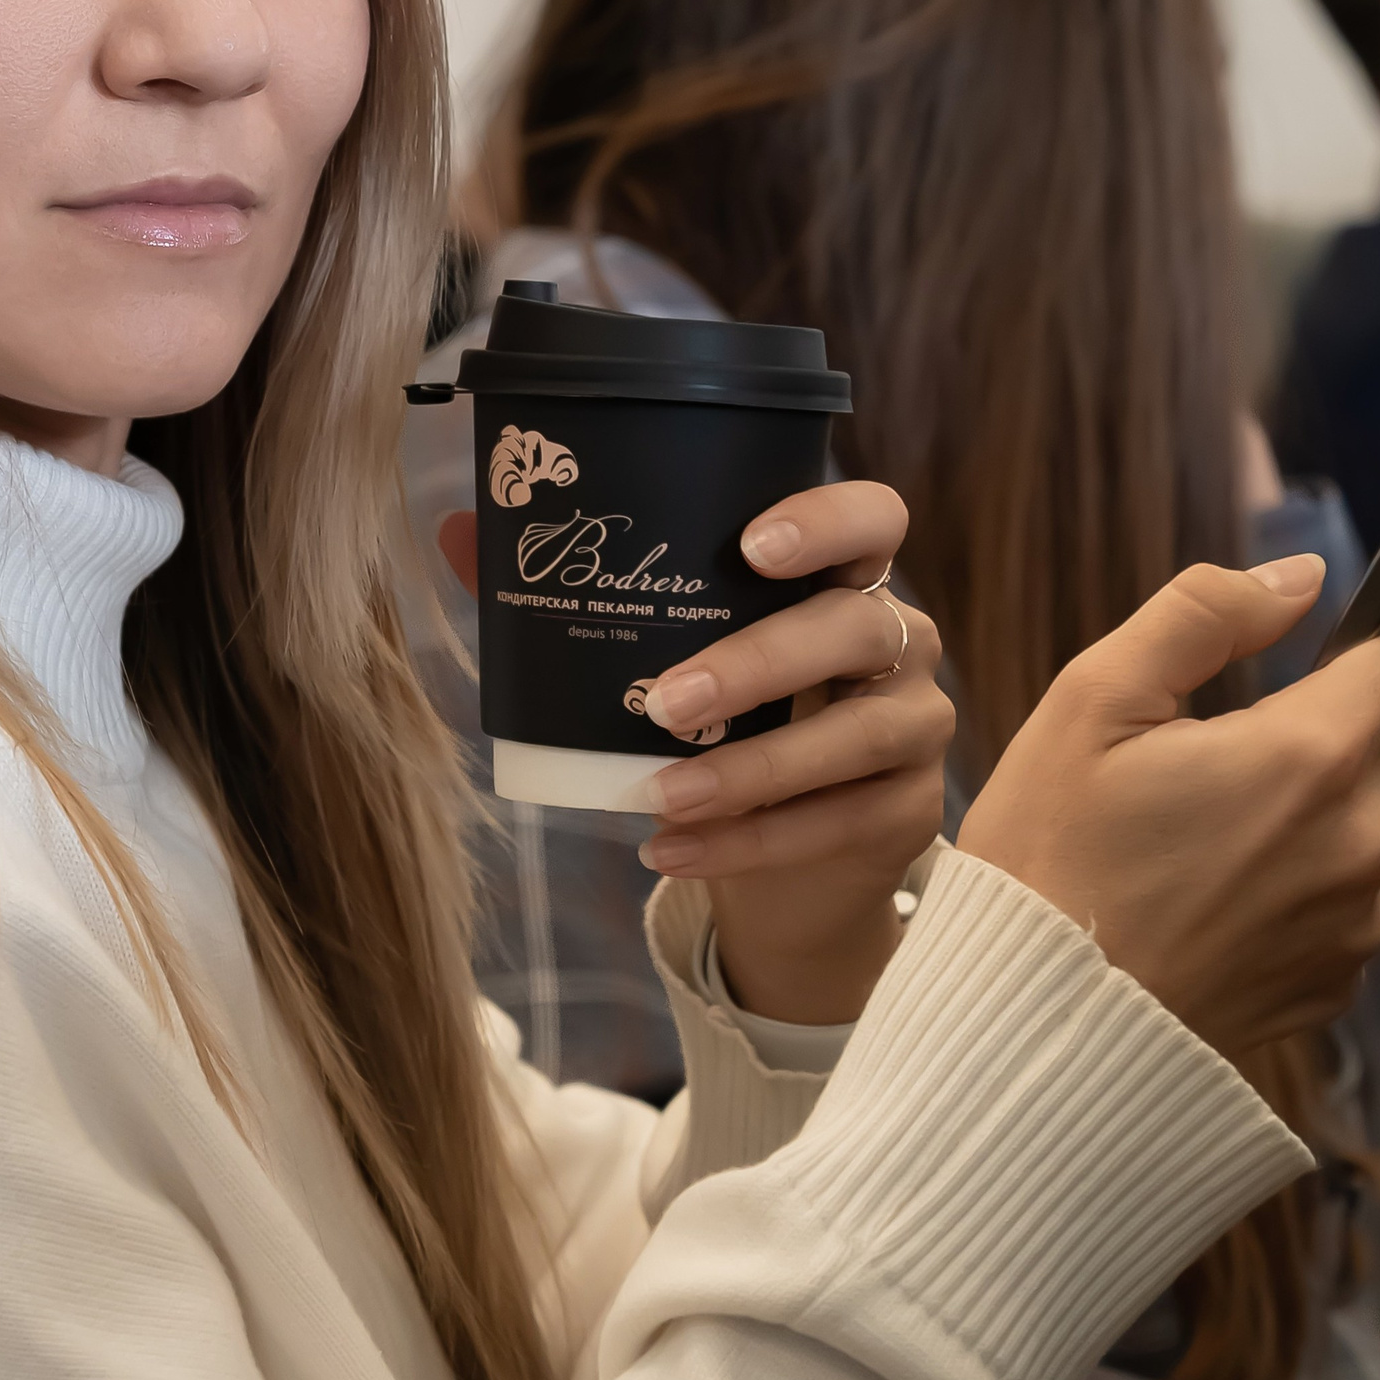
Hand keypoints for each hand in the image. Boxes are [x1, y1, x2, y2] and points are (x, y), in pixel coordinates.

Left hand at [437, 482, 951, 1024]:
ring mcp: (917, 729)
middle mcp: (901, 642)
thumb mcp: (670, 655)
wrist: (792, 860)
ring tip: (657, 793)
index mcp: (847, 578)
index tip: (752, 546)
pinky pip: (837, 824)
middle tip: (665, 700)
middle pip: (854, 629)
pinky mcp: (911, 814)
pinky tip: (673, 850)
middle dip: (759, 662)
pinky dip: (749, 842)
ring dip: (752, 769)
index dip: (829, 521)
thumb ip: (576, 592)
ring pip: (854, 737)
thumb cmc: (727, 724)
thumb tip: (461, 530)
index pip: (876, 519)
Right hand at [959, 551, 1379, 1057]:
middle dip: (1347, 696)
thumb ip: (1204, 615)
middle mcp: (1357, 841)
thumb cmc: (1049, 855)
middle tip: (1250, 701)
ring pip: (1362, 813)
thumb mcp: (1092, 699)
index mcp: (1306, 758)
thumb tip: (1300, 578)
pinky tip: (1209, 879)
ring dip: (1313, 788)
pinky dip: (1296, 863)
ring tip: (1198, 813)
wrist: (1037, 1030)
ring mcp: (1354, 920)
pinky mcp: (1332, 978)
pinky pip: (1341, 890)